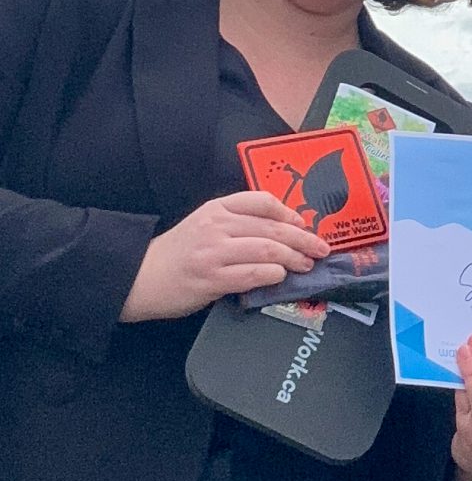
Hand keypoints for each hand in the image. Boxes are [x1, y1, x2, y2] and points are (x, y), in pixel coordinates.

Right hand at [120, 191, 329, 321]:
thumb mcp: (205, 224)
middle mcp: (217, 226)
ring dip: (293, 258)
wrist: (141, 277)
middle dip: (303, 238)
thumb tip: (283, 231)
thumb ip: (237, 222)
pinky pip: (251, 274)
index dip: (290, 212)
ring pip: (267, 249)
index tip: (305, 223)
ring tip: (307, 265)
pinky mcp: (211, 279)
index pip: (262, 201)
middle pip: (272, 227)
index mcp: (217, 208)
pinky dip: (272, 274)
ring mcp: (214, 253)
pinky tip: (281, 276)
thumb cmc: (179, 253)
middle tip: (321, 248)